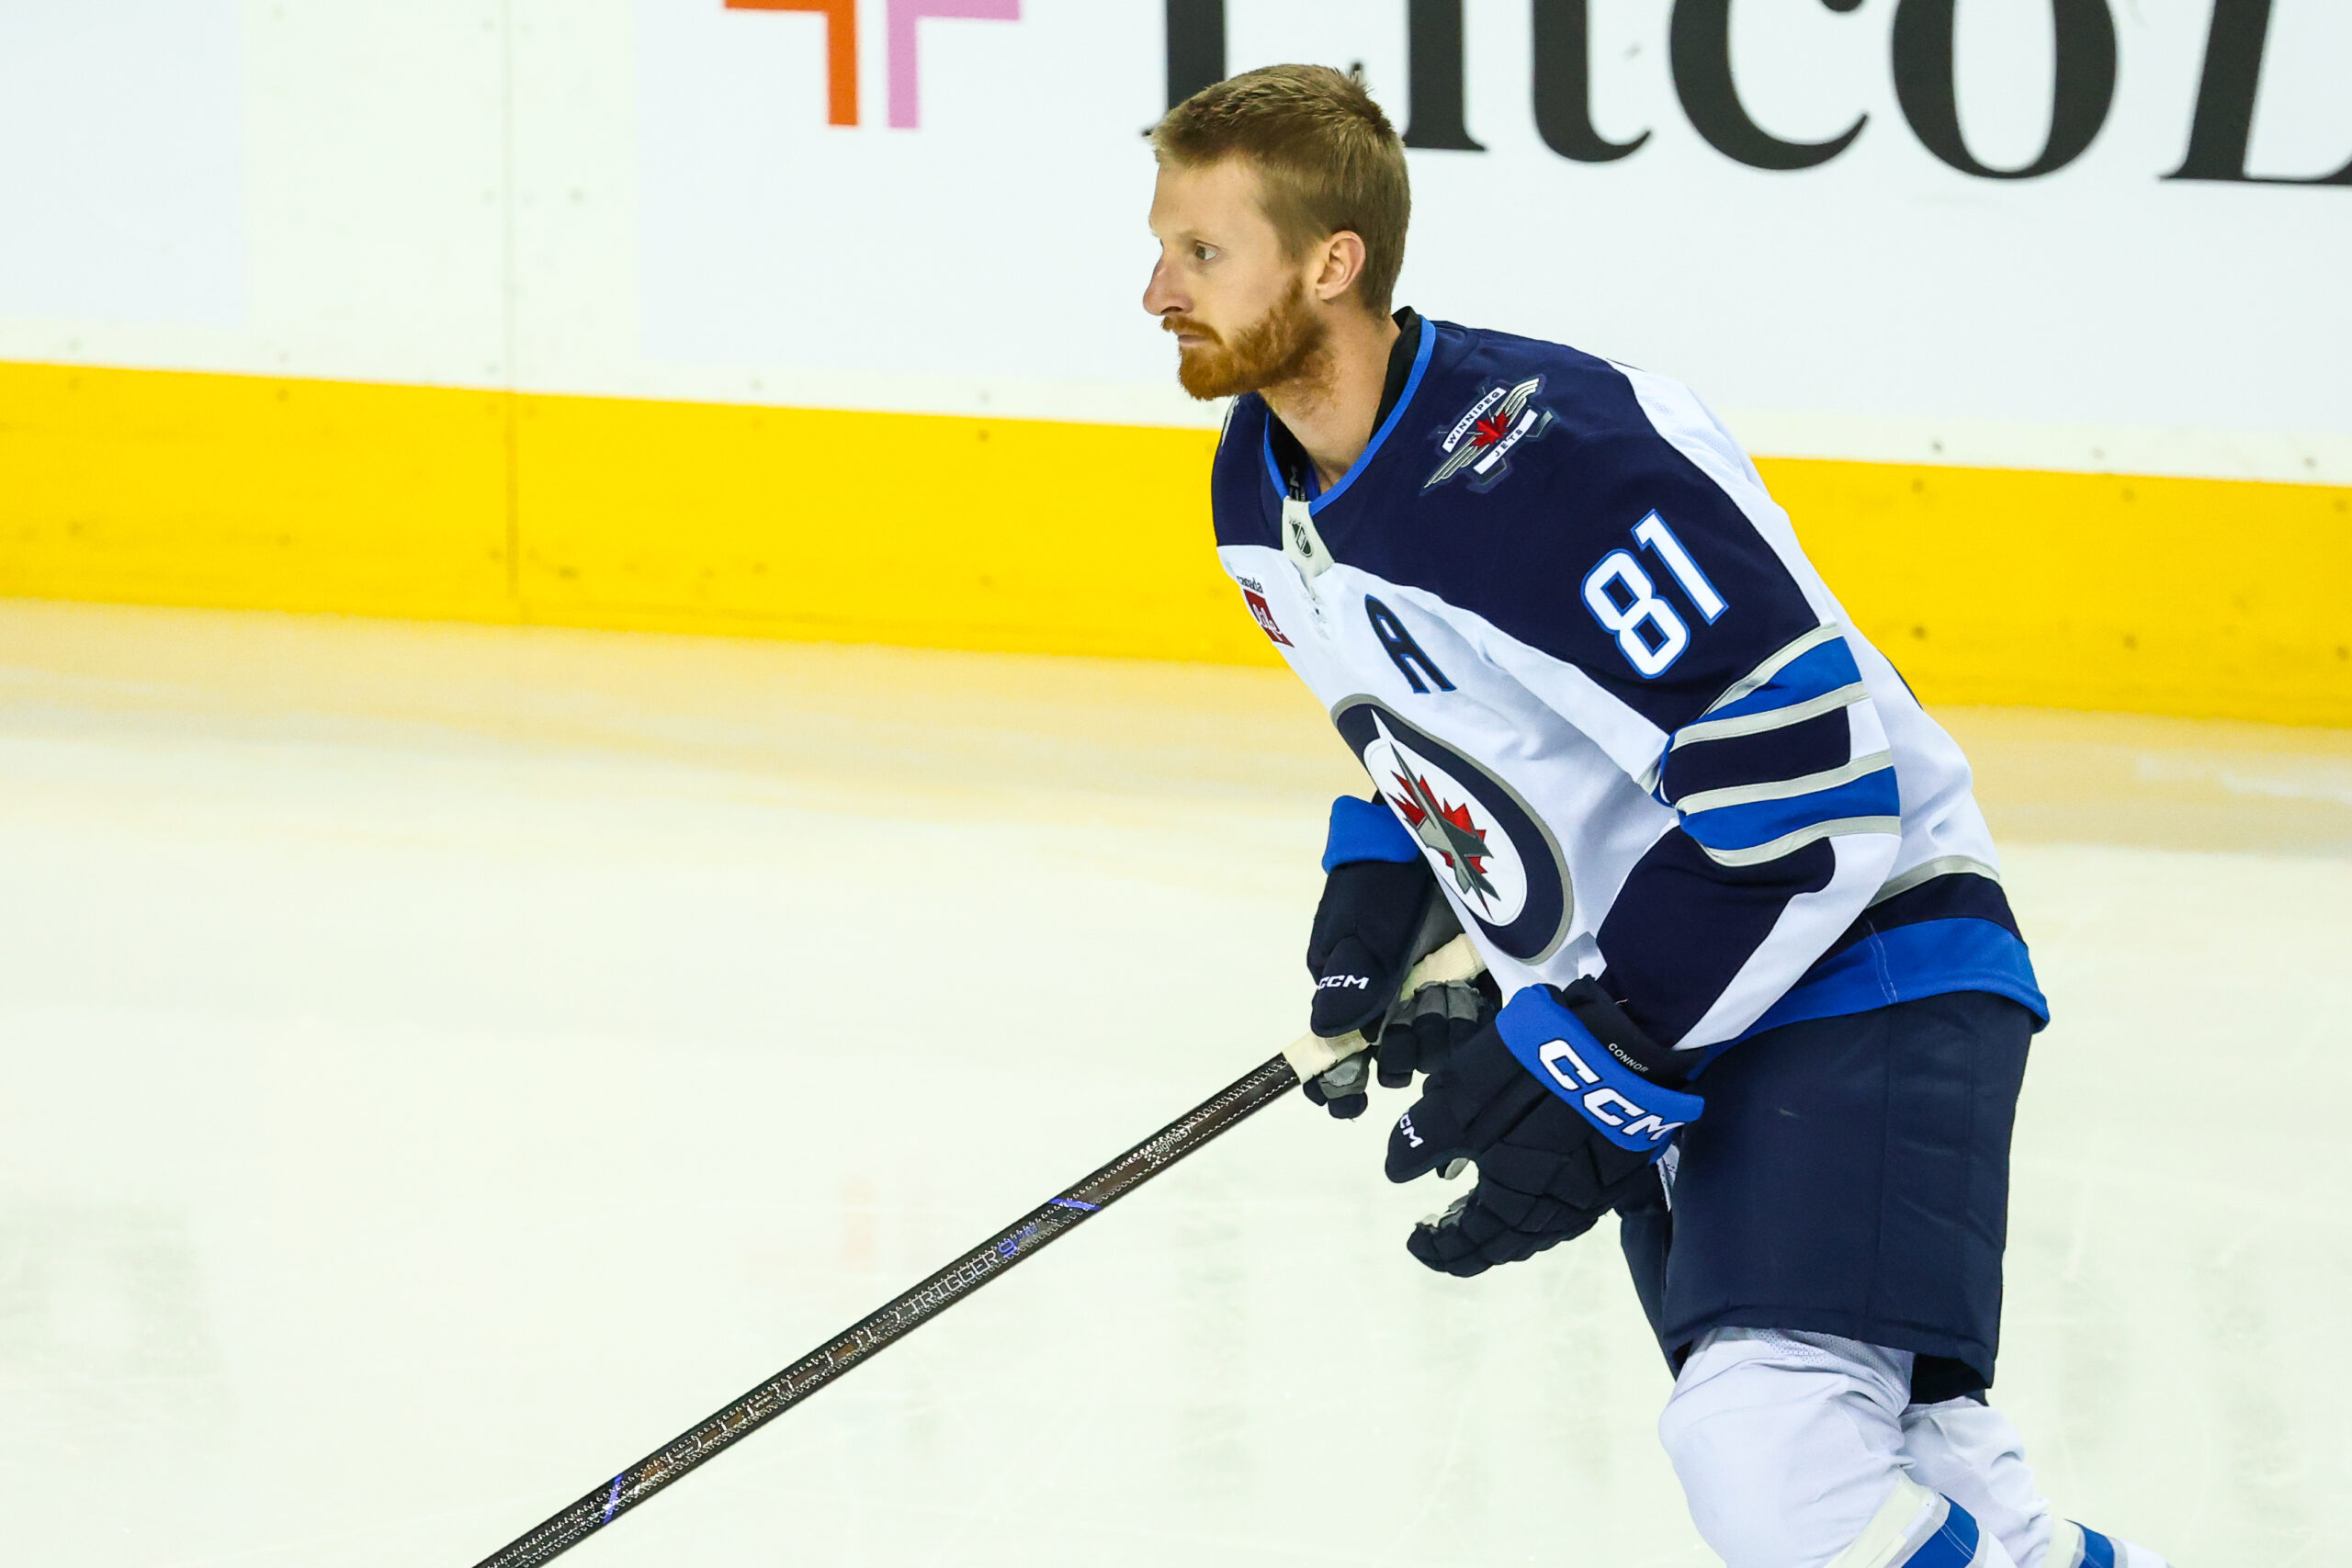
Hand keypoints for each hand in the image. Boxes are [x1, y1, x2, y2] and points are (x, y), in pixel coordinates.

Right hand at [1302, 802, 1489, 1115]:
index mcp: (1350, 991)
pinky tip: (1480, 1016)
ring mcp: (1441, 993)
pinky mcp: (1486, 983)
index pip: (1334, 1053)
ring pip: (1437, 1047)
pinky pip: (1484, 1025)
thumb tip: (1327, 1030)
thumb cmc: (1385, 869)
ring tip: (1443, 1011)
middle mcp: (1393, 1002)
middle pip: (1390, 1057)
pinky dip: (1481, 1029)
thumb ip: (1349, 970)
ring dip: (1438, 1043)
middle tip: (1403, 1039)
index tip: (1346, 1101)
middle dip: (1395, 1059)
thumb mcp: (1360, 914)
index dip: (1336, 1083)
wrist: (1445, 823)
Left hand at [1385, 979, 1703, 1276]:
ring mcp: (1591, 1197)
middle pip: (1506, 1247)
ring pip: (1541, 1230)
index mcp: (1511, 1208)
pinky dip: (1540, 1206)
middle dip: (1470, 1241)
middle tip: (1443, 1223)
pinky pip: (1569, 1208)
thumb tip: (1396, 1172)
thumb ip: (1421, 1139)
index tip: (1415, 1236)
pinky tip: (1529, 1184)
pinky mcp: (1616, 1170)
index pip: (1467, 1248)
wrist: (1622, 1048)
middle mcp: (1555, 1216)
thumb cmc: (1529, 1077)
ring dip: (1506, 1227)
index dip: (1437, 1248)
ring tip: (1480, 1207)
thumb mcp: (1456, 1100)